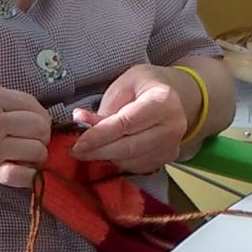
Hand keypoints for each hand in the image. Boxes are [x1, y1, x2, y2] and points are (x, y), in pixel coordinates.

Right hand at [0, 85, 51, 198]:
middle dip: (42, 135)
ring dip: (38, 155)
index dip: (42, 116)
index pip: (34, 106)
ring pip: (36, 150)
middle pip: (39, 128)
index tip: (38, 124)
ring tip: (27, 154)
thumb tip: (42, 114)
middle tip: (34, 139)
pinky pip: (24, 175)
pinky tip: (26, 170)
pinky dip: (31, 175)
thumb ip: (8, 100)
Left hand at [69, 62, 196, 171]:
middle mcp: (172, 126)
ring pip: (131, 160)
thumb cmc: (145, 86)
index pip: (126, 123)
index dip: (100, 135)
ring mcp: (172, 145)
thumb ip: (105, 106)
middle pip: (129, 147)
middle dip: (99, 151)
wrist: (175, 96)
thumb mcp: (124, 84)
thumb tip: (80, 121)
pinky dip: (119, 161)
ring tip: (93, 147)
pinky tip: (111, 150)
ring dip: (107, 156)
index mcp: (163, 101)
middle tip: (76, 151)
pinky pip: (137, 167)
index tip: (78, 144)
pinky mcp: (168, 158)